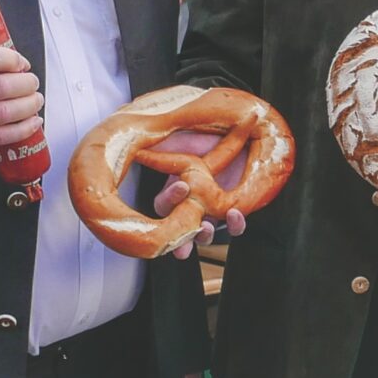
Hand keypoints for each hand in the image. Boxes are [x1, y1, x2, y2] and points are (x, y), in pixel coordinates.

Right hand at [0, 44, 42, 153]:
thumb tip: (17, 65)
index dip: (10, 59)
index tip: (21, 63)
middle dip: (25, 84)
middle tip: (32, 82)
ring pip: (3, 113)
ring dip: (28, 106)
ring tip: (36, 99)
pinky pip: (0, 136)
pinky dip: (23, 129)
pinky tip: (33, 121)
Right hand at [149, 125, 251, 257]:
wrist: (242, 135)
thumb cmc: (208, 137)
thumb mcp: (182, 140)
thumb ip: (161, 150)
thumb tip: (135, 151)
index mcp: (174, 190)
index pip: (164, 204)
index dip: (170, 198)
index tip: (182, 186)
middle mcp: (191, 205)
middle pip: (178, 230)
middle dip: (177, 238)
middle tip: (180, 242)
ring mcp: (213, 212)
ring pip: (203, 235)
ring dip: (203, 235)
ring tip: (206, 227)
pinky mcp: (235, 213)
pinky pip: (235, 228)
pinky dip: (235, 225)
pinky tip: (234, 214)